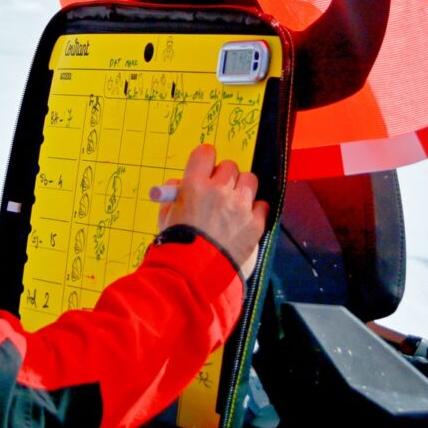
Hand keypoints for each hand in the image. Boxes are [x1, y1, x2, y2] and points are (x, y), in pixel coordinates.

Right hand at [158, 144, 267, 278]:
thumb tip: (179, 183)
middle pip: (230, 166)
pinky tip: (244, 221)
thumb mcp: (166, 216)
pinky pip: (262, 204)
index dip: (205, 159)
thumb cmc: (176, 246)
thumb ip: (173, 195)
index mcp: (194, 185)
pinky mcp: (255, 223)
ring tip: (234, 205)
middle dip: (224, 177)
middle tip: (219, 192)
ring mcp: (240, 206)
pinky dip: (255, 210)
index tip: (206, 167)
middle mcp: (219, 190)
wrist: (194, 275)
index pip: (205, 152)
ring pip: (249, 180)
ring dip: (242, 189)